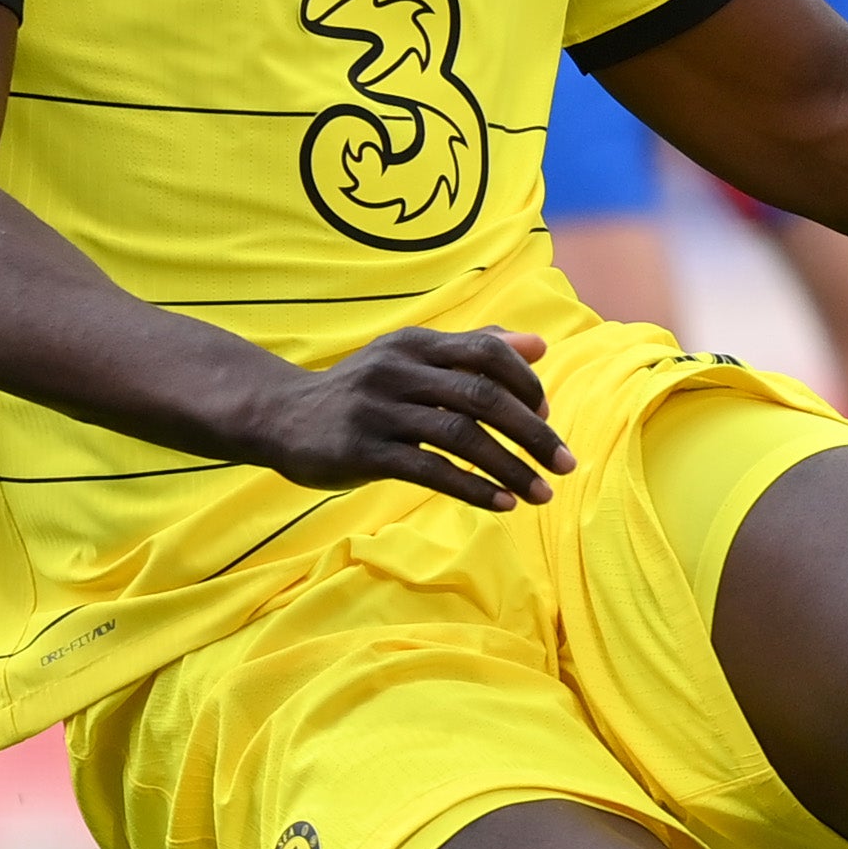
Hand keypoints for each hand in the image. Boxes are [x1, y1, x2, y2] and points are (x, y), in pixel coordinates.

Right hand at [245, 326, 573, 510]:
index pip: (487, 351)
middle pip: (482, 395)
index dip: (527, 383)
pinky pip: (430, 470)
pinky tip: (501, 504)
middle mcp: (398, 369)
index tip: (548, 415)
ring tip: (542, 494)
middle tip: (567, 463)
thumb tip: (540, 345)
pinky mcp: (362, 450)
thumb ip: (473, 351)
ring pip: (461, 436)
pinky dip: (472, 488)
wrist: (280, 416)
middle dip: (533, 431)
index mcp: (415, 343)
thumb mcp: (412, 361)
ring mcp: (378, 410)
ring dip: (510, 467)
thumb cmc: (361, 392)